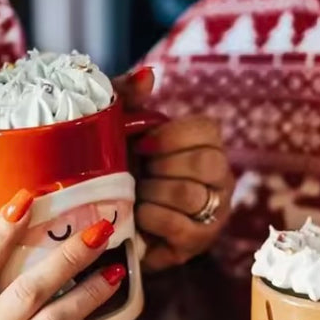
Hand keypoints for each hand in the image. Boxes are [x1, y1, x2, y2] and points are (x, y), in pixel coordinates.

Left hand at [114, 68, 233, 271]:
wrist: (100, 222)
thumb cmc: (115, 170)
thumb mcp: (114, 129)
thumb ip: (127, 98)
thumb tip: (148, 76)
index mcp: (205, 145)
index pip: (208, 130)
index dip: (172, 136)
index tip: (142, 145)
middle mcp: (219, 179)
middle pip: (206, 163)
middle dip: (163, 168)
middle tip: (139, 174)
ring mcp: (213, 214)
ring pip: (192, 195)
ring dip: (153, 194)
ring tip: (136, 197)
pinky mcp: (197, 244)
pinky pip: (182, 227)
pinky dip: (153, 218)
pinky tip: (138, 216)